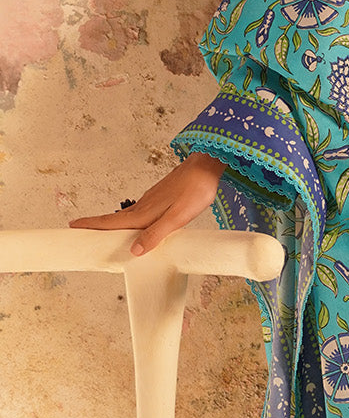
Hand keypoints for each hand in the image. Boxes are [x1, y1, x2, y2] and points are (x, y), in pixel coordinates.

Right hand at [69, 153, 226, 255]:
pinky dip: (129, 220)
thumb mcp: (177, 217)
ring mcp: (151, 200)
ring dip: (111, 223)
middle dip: (95, 225)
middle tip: (78, 229)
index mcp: (145, 212)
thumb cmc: (195, 190)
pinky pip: (139, 212)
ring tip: (101, 232)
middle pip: (115, 219)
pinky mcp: (160, 198)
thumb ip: (156, 234)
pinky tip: (135, 225)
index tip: (72, 225)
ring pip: (127, 216)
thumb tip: (134, 250)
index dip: (92, 225)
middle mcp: (144, 206)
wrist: (206, 167)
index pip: (112, 221)